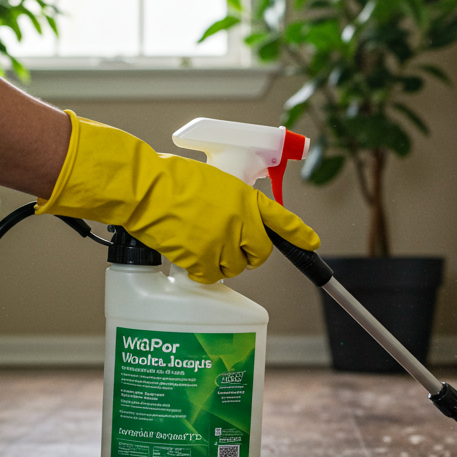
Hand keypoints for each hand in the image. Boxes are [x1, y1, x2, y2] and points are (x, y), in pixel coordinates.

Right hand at [36, 112, 320, 283]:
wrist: (145, 190)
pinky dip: (200, 271)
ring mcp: (222, 242)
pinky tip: (188, 254)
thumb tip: (233, 220)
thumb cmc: (170, 179)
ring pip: (233, 268)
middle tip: (229, 246)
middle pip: (259, 254)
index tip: (311, 242)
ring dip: (220, 262)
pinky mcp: (202, 259)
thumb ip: (231, 201)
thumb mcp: (213, 181)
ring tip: (199, 242)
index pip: (281, 219)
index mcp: (245, 197)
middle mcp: (240, 221)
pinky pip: (210, 277)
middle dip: (248, 254)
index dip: (298, 234)